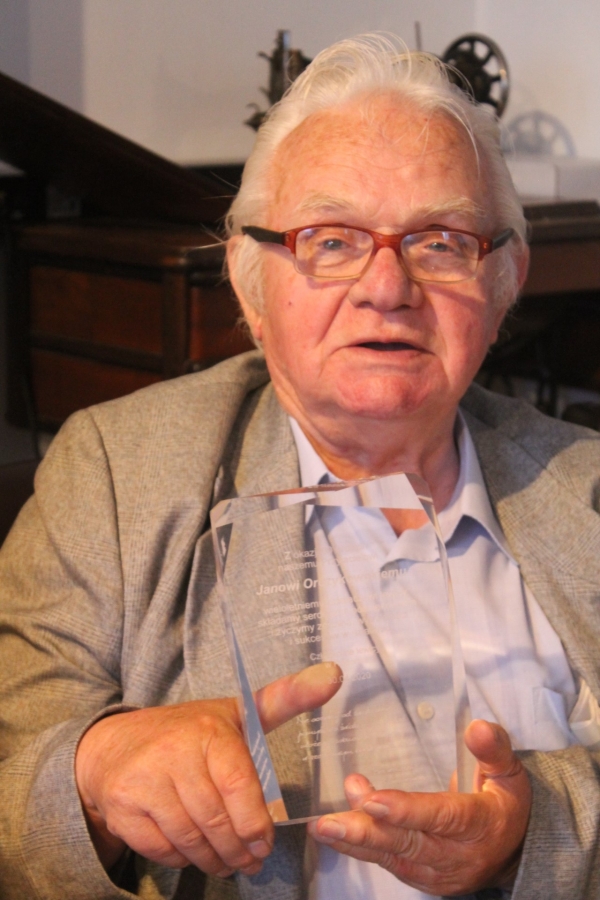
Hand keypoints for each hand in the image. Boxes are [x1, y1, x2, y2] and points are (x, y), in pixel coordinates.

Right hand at [76, 662, 340, 876]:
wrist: (114, 746)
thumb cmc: (189, 732)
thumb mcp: (238, 712)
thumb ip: (287, 697)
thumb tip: (334, 674)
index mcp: (208, 729)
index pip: (239, 785)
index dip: (256, 822)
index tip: (265, 841)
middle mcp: (173, 752)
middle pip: (216, 819)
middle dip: (239, 849)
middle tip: (252, 861)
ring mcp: (144, 781)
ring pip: (190, 839)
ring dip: (215, 859)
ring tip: (229, 863)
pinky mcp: (123, 808)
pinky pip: (162, 849)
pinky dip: (182, 858)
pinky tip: (195, 853)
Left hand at [307, 719, 531, 894]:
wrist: (515, 849)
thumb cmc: (506, 801)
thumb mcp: (509, 771)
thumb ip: (494, 749)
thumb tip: (477, 727)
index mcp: (480, 824)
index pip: (441, 817)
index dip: (406, 810)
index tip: (373, 800)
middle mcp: (457, 855)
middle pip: (408, 843)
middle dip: (366, 833)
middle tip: (328, 823)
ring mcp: (438, 872)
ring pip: (393, 855)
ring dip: (355, 841)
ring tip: (322, 827)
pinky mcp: (421, 877)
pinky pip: (389, 862)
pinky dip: (361, 848)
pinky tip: (337, 833)